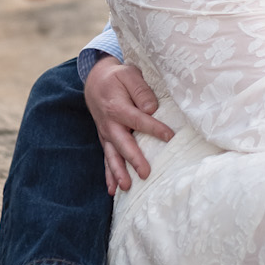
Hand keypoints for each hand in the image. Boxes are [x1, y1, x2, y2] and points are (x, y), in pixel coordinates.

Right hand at [83, 57, 173, 195]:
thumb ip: (140, 90)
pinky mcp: (106, 140)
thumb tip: (152, 108)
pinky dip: (109, 175)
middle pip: (123, 143)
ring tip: (127, 187)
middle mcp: (109, 124)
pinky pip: (106, 159)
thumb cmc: (117, 77)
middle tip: (145, 173)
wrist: (95, 81)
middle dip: (134, 159)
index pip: (138, 120)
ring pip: (112, 156)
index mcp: (117, 107)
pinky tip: (112, 190)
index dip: (154, 128)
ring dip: (119, 172)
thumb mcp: (129, 74)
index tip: (170, 137)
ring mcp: (106, 134)